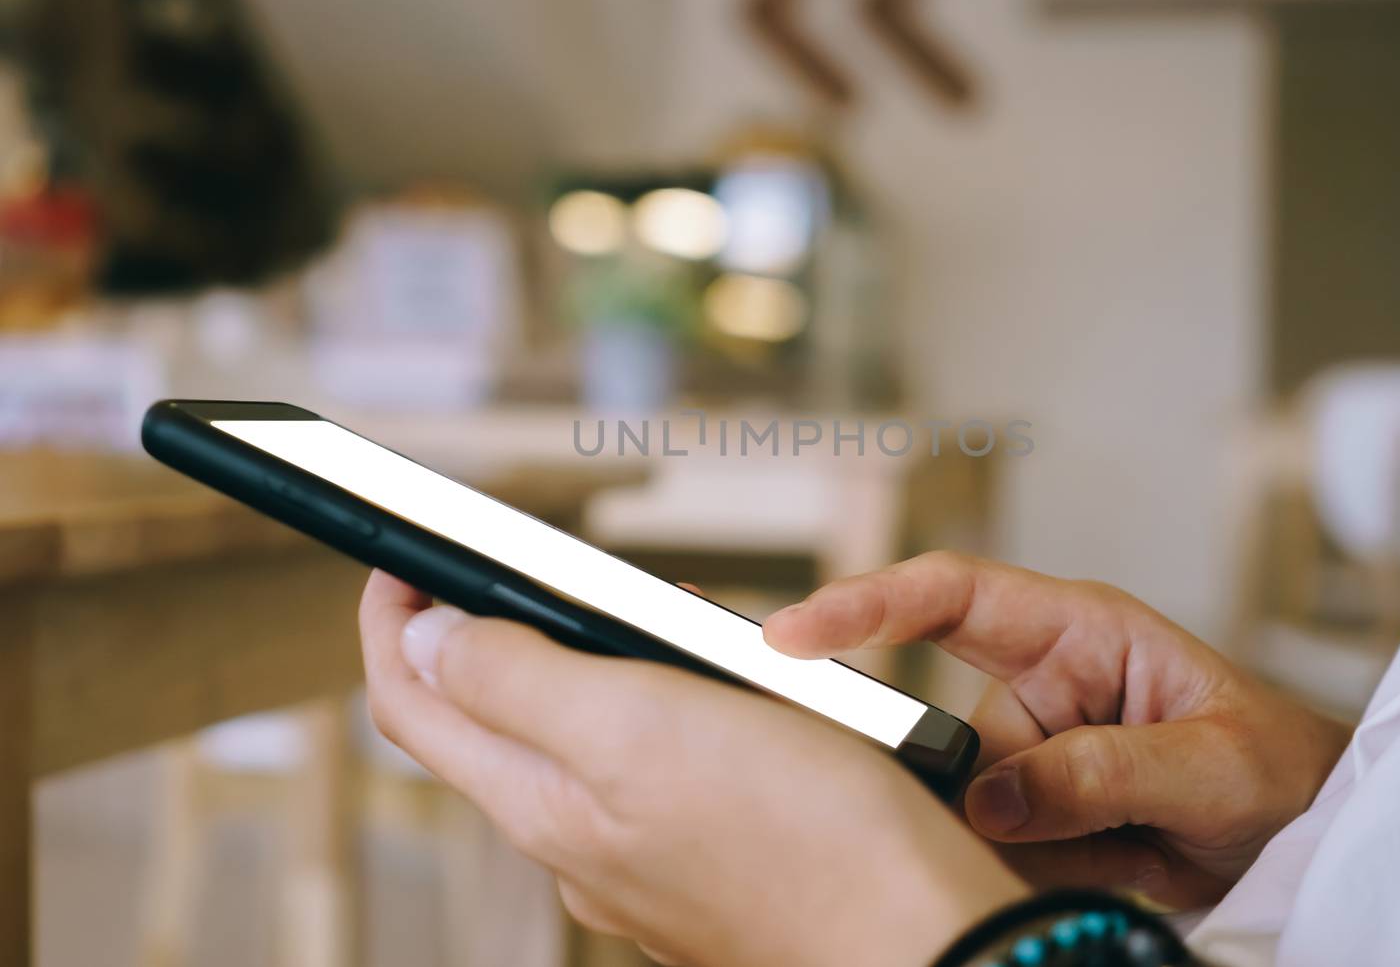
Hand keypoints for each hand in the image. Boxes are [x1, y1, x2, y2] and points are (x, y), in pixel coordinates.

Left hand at [359, 571, 1026, 966]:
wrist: (920, 931)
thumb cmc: (799, 835)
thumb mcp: (640, 724)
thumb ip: (521, 679)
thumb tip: (426, 638)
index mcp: (543, 803)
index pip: (418, 707)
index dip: (393, 622)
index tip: (400, 557)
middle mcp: (579, 839)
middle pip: (498, 719)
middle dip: (513, 629)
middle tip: (559, 570)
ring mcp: (643, 856)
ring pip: (585, 737)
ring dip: (603, 660)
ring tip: (669, 616)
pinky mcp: (707, 858)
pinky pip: (656, 766)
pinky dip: (668, 704)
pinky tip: (731, 688)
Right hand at [763, 553, 1350, 908]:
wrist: (1311, 830)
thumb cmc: (1278, 763)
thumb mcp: (1211, 764)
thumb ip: (1104, 772)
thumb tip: (992, 798)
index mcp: (1078, 629)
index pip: (952, 595)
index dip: (867, 602)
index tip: (792, 632)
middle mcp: (1042, 684)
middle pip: (947, 728)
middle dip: (977, 784)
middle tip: (1054, 819)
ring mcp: (1036, 753)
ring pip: (972, 805)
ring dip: (1038, 844)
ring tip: (1135, 843)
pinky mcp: (1037, 811)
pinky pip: (998, 848)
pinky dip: (1046, 871)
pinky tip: (1120, 862)